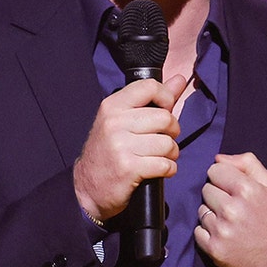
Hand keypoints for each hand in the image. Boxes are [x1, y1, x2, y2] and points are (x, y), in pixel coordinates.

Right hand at [73, 75, 186, 222]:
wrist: (87, 187)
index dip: (166, 98)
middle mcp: (114, 122)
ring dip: (171, 154)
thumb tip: (179, 79)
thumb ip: (154, 99)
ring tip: (160, 157)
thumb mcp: (123, 120)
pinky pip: (165, 164)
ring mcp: (120, 145)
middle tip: (163, 140)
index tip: (165, 110)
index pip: (149, 87)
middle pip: (165, 118)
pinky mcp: (128, 168)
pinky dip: (169, 169)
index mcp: (112, 106)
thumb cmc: (108, 151)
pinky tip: (159, 170)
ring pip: (168, 143)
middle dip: (172, 132)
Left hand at [194, 152, 266, 266]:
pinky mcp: (215, 250)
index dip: (224, 178)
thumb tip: (219, 158)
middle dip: (218, 195)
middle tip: (236, 208)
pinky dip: (208, 233)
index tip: (234, 189)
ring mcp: (222, 231)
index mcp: (247, 190)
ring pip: (202, 210)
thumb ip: (247, 165)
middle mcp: (232, 209)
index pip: (214, 170)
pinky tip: (226, 236)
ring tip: (233, 224)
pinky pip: (198, 231)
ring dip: (213, 215)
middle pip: (206, 189)